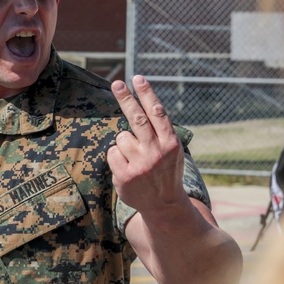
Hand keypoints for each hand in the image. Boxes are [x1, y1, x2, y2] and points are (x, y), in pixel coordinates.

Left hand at [108, 75, 187, 212]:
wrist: (164, 205)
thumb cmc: (165, 171)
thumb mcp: (172, 151)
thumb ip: (160, 132)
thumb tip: (142, 103)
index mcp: (170, 143)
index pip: (157, 113)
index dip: (147, 94)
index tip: (138, 78)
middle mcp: (156, 152)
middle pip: (137, 119)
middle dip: (126, 99)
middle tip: (117, 83)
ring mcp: (140, 164)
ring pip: (121, 137)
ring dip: (124, 143)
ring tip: (135, 158)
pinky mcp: (125, 175)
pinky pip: (112, 153)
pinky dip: (116, 157)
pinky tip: (127, 168)